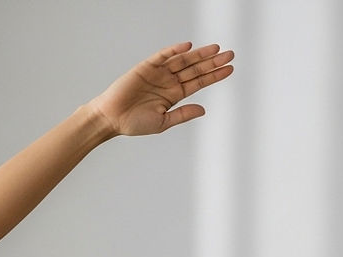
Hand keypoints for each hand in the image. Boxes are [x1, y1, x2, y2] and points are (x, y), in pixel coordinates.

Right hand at [89, 41, 233, 135]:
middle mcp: (168, 82)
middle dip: (212, 62)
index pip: (198, 82)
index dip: (214, 75)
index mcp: (173, 96)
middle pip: (195, 69)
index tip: (230, 69)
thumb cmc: (133, 123)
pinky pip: (163, 56)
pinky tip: (188, 47)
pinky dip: (174, 51)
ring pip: (183, 61)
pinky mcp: (146, 67)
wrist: (111, 118)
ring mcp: (158, 73)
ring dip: (199, 55)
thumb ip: (183, 115)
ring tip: (216, 49)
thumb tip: (203, 109)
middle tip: (230, 54)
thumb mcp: (162, 122)